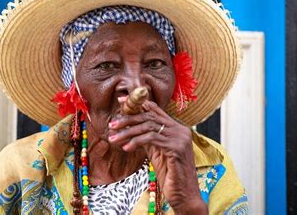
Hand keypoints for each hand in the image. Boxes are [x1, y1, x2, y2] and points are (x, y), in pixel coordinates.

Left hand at [107, 99, 207, 213]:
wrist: (184, 194)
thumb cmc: (170, 175)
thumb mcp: (157, 152)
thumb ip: (148, 138)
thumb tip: (132, 127)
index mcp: (177, 128)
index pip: (155, 111)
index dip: (138, 105)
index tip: (122, 102)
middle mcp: (181, 130)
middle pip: (150, 117)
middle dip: (129, 119)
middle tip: (112, 125)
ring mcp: (180, 138)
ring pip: (148, 127)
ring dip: (128, 132)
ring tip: (114, 138)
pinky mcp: (176, 148)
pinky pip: (151, 139)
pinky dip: (136, 142)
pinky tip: (126, 147)